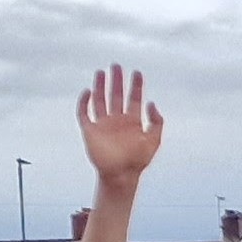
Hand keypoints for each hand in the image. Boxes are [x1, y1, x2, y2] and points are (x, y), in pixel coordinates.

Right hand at [76, 65, 162, 184]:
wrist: (121, 175)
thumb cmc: (138, 161)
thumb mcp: (154, 141)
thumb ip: (157, 122)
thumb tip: (152, 103)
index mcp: (133, 122)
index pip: (134, 99)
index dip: (136, 86)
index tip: (137, 73)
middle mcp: (118, 120)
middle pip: (116, 96)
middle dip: (117, 81)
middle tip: (117, 66)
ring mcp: (103, 124)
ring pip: (100, 100)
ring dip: (100, 87)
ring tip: (102, 72)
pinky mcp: (90, 130)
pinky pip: (84, 113)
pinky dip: (84, 102)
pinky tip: (88, 91)